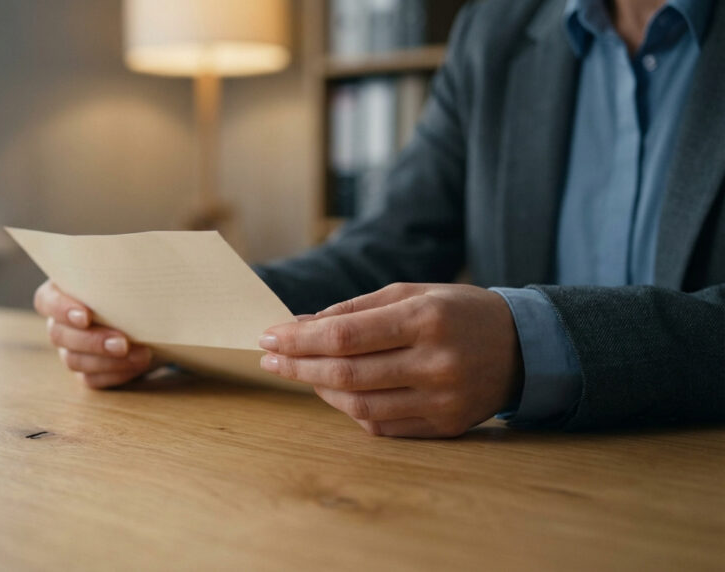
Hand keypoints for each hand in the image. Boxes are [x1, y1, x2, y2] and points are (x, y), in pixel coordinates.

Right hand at [34, 280, 153, 387]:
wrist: (149, 315)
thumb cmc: (133, 287)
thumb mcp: (127, 273)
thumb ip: (123, 270)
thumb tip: (140, 263)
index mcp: (62, 293)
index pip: (47, 300)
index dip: (61, 309)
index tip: (86, 316)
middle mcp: (60, 323)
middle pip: (60, 335)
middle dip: (92, 341)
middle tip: (123, 342)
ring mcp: (71, 349)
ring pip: (74, 360)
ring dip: (107, 361)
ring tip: (141, 355)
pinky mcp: (87, 371)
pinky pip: (92, 379)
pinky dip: (116, 374)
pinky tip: (138, 364)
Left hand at [258, 283, 523, 437]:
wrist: (524, 348)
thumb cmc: (458, 311)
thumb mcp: (412, 292)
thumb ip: (355, 309)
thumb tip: (299, 326)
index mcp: (426, 319)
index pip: (345, 335)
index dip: (299, 340)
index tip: (268, 337)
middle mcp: (435, 363)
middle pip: (346, 374)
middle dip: (298, 367)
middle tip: (270, 359)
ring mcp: (442, 400)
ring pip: (359, 405)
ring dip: (319, 390)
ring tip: (300, 373)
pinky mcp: (444, 427)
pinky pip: (381, 425)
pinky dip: (349, 409)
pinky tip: (335, 392)